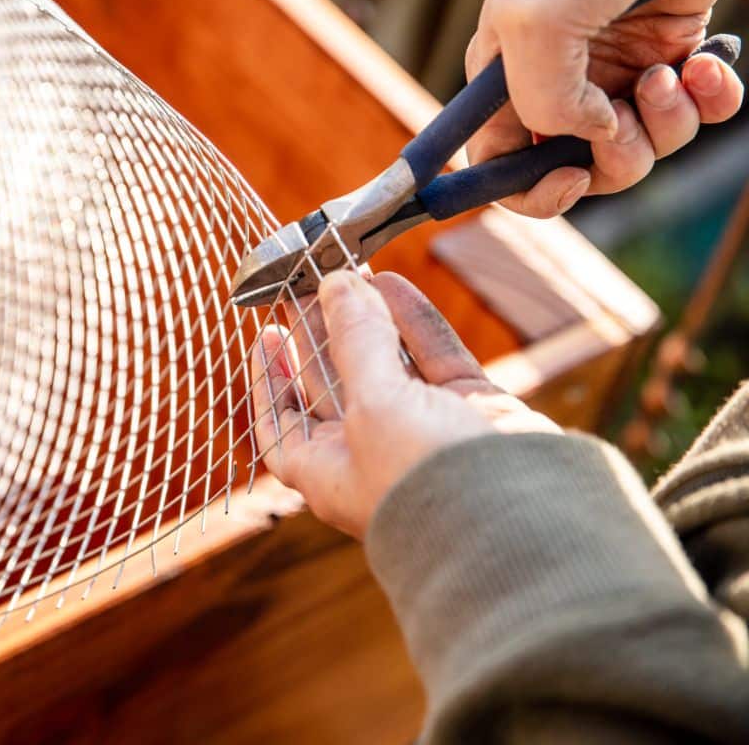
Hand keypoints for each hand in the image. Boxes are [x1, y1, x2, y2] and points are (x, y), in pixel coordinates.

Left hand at [249, 271, 558, 537]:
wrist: (524, 518)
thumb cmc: (426, 481)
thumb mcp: (373, 404)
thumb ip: (356, 339)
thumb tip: (337, 285)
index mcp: (329, 472)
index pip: (283, 424)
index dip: (270, 382)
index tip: (265, 338)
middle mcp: (372, 453)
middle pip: (332, 385)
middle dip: (319, 334)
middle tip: (308, 284)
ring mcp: (424, 431)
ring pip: (385, 365)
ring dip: (366, 320)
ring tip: (347, 271)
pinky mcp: (469, 413)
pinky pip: (434, 360)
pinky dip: (414, 323)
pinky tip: (391, 283)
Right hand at [468, 0, 742, 217]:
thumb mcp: (538, 25)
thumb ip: (545, 104)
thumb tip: (589, 137)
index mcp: (504, 81)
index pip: (498, 166)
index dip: (531, 191)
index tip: (569, 177)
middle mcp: (558, 83)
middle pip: (579, 168)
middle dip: (613, 160)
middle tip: (627, 118)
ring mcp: (616, 70)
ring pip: (642, 147)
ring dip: (665, 125)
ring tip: (670, 74)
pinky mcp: (672, 51)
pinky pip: (696, 112)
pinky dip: (709, 101)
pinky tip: (704, 64)